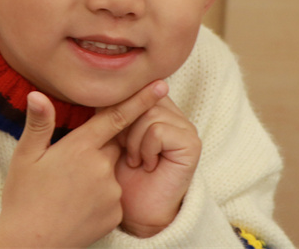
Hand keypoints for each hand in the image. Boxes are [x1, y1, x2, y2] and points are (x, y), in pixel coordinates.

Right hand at [0, 81, 168, 248]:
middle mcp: (101, 168)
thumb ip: (39, 123)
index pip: (116, 117)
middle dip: (98, 147)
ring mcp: (111, 192)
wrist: (31, 245)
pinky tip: (77, 204)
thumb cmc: (23, 197)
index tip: (160, 85)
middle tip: (69, 164)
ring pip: (112, 171)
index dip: (140, 100)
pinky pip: (113, 195)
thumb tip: (37, 94)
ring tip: (67, 189)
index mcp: (80, 148)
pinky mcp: (116, 213)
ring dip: (97, 173)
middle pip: (112, 144)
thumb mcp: (25, 156)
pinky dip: (100, 195)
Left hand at [114, 95, 201, 237]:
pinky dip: (146, 150)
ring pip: (149, 113)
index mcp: (155, 107)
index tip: (114, 134)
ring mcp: (185, 127)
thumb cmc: (120, 174)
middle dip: (124, 126)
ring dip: (133, 141)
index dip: (118, 109)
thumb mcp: (112, 133)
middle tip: (125, 150)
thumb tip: (106, 86)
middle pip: (141, 98)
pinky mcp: (191, 143)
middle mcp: (173, 113)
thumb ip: (115, 108)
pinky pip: (157, 131)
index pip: (135, 88)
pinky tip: (149, 166)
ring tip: (136, 160)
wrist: (135, 212)